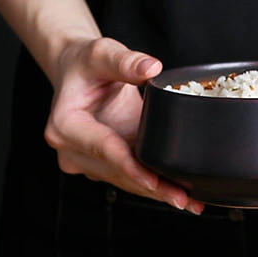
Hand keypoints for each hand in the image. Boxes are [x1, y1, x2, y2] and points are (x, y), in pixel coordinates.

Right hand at [44, 36, 204, 212]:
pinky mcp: (105, 165)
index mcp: (65, 125)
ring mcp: (88, 162)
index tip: (153, 180)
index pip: (103, 148)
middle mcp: (73, 151)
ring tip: (191, 202)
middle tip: (184, 200)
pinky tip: (181, 195)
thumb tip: (151, 67)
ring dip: (158, 192)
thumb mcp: (101, 53)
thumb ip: (124, 61)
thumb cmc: (85, 64)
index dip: (130, 165)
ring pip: (127, 181)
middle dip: (152, 187)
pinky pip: (131, 178)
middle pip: (118, 172)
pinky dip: (155, 186)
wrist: (77, 74)